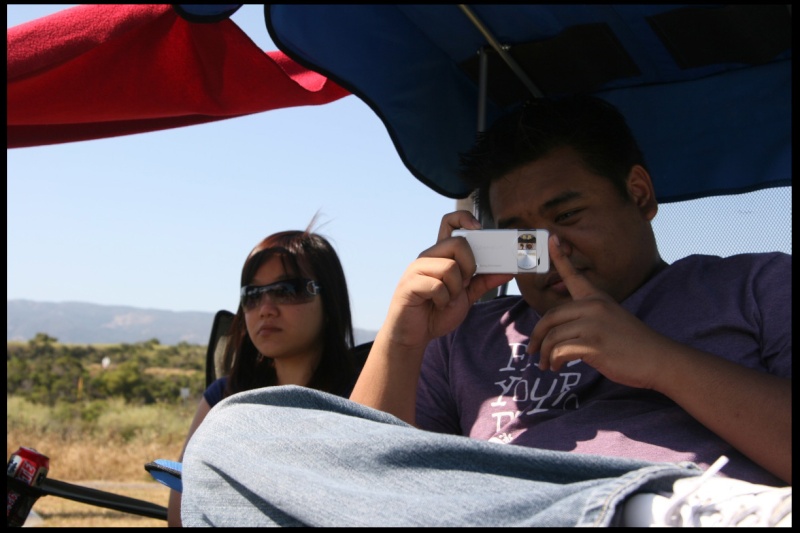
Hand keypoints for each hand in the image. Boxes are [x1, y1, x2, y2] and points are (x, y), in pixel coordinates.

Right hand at [381, 214, 511, 350]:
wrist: (414, 336)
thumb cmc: (437, 312)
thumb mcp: (467, 296)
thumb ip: (484, 282)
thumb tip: (509, 271)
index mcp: (441, 255)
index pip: (449, 222)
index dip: (465, 218)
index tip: (479, 228)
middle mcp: (428, 257)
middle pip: (458, 242)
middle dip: (470, 266)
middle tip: (464, 283)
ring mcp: (417, 269)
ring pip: (450, 266)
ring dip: (456, 289)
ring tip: (447, 300)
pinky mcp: (409, 285)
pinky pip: (437, 286)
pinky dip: (443, 301)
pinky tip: (437, 305)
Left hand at [527, 235, 668, 389]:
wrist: (658, 359)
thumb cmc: (633, 344)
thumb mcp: (611, 320)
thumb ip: (586, 318)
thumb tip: (558, 332)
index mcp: (597, 298)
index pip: (574, 275)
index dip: (560, 257)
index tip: (551, 238)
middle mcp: (593, 307)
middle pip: (550, 316)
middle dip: (537, 336)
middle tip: (531, 350)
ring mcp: (593, 325)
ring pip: (552, 336)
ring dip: (544, 354)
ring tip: (546, 365)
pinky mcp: (593, 344)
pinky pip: (560, 351)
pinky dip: (553, 361)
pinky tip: (556, 367)